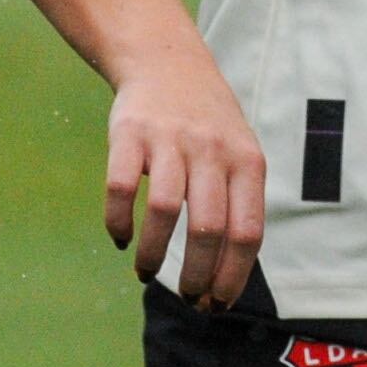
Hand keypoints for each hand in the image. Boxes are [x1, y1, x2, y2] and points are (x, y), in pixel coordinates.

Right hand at [106, 55, 267, 309]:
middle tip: (187, 299)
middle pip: (209, 228)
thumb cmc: (210, 124)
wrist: (168, 62)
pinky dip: (119, 221)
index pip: (247, 231)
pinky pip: (120, 186)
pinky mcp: (130, 133)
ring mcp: (171, 140)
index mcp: (248, 162)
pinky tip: (121, 239)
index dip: (233, 275)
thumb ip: (240, 204)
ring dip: (154, 253)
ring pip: (165, 210)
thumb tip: (230, 275)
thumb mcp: (241, 155)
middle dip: (197, 275)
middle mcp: (213, 150)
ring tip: (146, 274)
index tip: (218, 304)